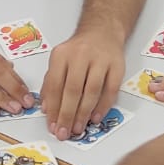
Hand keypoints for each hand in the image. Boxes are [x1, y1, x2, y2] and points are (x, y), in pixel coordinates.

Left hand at [42, 26, 126, 140]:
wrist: (102, 31)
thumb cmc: (78, 51)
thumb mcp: (59, 61)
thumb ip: (51, 83)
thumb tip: (46, 109)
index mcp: (61, 55)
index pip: (55, 85)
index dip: (53, 108)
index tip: (52, 126)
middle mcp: (80, 55)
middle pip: (72, 90)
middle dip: (67, 115)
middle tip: (63, 133)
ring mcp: (100, 60)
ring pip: (91, 91)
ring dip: (83, 113)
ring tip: (77, 129)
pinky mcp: (117, 66)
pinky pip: (110, 90)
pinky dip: (103, 106)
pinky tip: (95, 118)